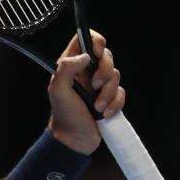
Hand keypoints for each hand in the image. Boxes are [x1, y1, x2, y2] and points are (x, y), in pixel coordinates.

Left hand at [47, 30, 124, 153]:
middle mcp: (86, 71)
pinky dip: (115, 104)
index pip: (85, 39)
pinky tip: (103, 113)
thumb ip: (65, 69)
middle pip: (106, 55)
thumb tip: (84, 56)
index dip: (95, 40)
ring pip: (116, 75)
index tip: (97, 52)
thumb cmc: (64, 115)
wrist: (75, 139)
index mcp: (72, 65)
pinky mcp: (110, 97)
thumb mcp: (58, 91)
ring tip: (96, 106)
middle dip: (104, 72)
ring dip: (108, 93)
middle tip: (94, 86)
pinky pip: (122, 93)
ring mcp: (99, 84)